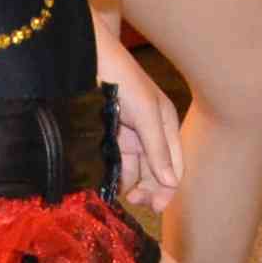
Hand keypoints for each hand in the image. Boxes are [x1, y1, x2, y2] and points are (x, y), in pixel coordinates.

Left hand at [93, 20, 183, 211]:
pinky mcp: (105, 134)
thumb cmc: (123, 77)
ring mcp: (126, 133)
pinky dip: (113, 173)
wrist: (87, 55)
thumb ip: (158, 147)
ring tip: (120, 194)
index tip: (155, 207)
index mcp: (165, 124)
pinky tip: (108, 182)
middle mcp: (148, 131)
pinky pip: (113, 161)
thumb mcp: (147, 112)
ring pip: (133, 168)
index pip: (174, 164)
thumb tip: (171, 182)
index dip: (167, 187)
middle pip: (155, 170)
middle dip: (149, 188)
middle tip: (135, 202)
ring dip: (130, 183)